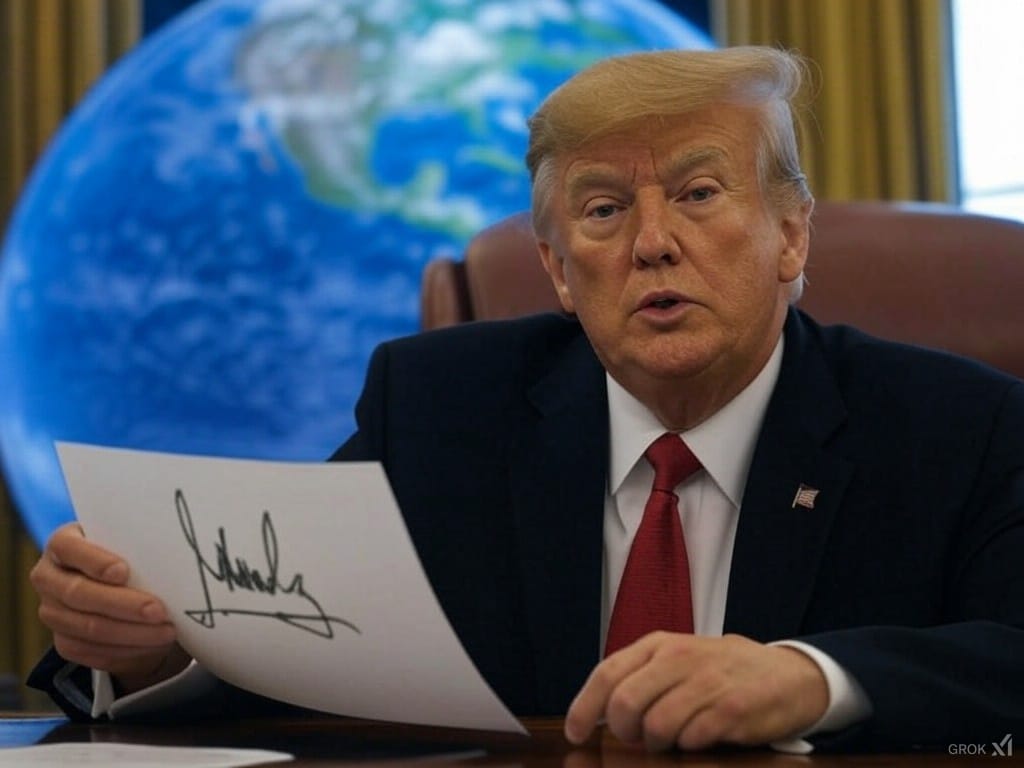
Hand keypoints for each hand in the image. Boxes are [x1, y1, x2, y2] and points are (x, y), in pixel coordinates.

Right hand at [30, 522, 190, 693]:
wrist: (117, 586)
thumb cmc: (128, 555)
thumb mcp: (129, 542)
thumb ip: (138, 544)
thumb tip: (173, 549)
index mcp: (61, 544)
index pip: (69, 548)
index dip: (95, 561)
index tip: (124, 571)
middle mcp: (48, 578)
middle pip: (79, 594)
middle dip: (124, 605)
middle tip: (159, 610)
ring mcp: (52, 612)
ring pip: (88, 628)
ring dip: (132, 633)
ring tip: (167, 631)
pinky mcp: (64, 641)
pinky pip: (93, 652)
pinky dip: (127, 650)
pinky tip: (153, 644)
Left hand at [564, 632, 827, 750]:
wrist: (787, 674)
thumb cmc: (720, 671)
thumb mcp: (677, 660)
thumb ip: (640, 678)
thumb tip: (598, 713)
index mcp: (659, 644)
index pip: (608, 673)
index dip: (584, 708)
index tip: (576, 734)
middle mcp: (680, 657)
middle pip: (625, 704)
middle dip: (623, 732)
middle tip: (635, 739)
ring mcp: (707, 682)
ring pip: (656, 726)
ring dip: (657, 743)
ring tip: (672, 739)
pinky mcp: (732, 709)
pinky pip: (692, 739)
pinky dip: (688, 747)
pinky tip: (700, 738)